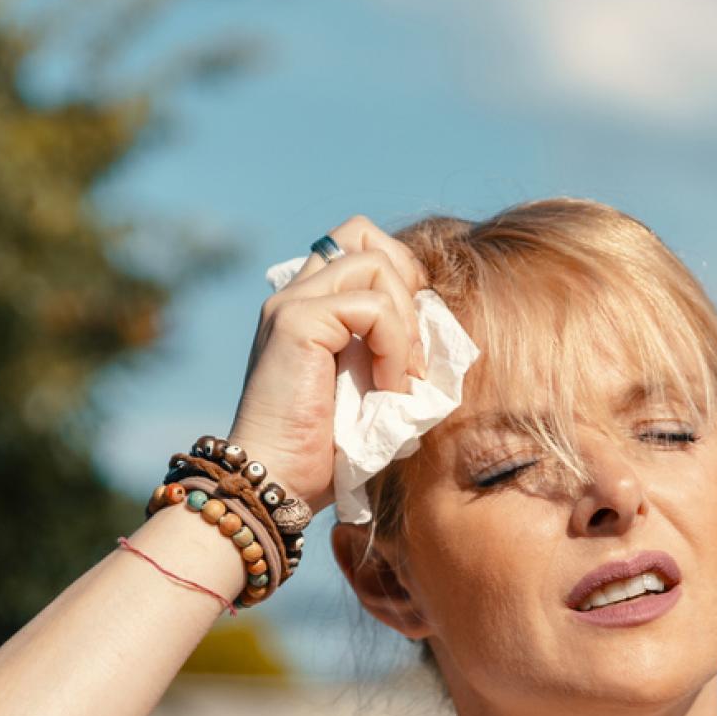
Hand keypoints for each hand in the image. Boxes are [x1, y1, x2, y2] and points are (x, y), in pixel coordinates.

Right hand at [224, 213, 429, 512]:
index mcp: (307, 306)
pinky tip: (387, 387)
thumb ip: (389, 348)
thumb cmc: (323, 451)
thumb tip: (439, 330)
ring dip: (404, 320)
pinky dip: (393, 345)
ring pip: (374, 263)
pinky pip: (371, 306)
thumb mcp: (369, 388)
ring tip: (401, 376)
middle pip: (361, 233)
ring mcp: (291, 304)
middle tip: (411, 346)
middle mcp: (293, 295)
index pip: (359, 247)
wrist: (277, 482)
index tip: (411, 341)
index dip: (399, 279)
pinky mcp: (296, 322)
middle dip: (406, 281)